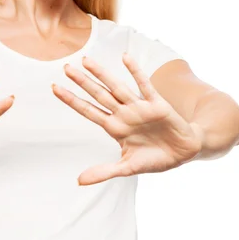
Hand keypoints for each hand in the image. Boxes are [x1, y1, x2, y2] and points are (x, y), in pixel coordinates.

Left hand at [51, 54, 202, 184]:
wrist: (184, 154)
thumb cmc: (154, 158)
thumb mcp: (127, 168)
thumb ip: (104, 171)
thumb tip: (79, 181)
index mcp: (115, 128)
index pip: (88, 111)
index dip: (72, 100)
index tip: (55, 88)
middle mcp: (123, 114)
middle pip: (98, 95)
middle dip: (82, 82)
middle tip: (66, 68)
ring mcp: (139, 108)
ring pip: (116, 88)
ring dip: (102, 74)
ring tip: (86, 60)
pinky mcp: (157, 104)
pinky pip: (144, 85)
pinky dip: (135, 72)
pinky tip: (125, 58)